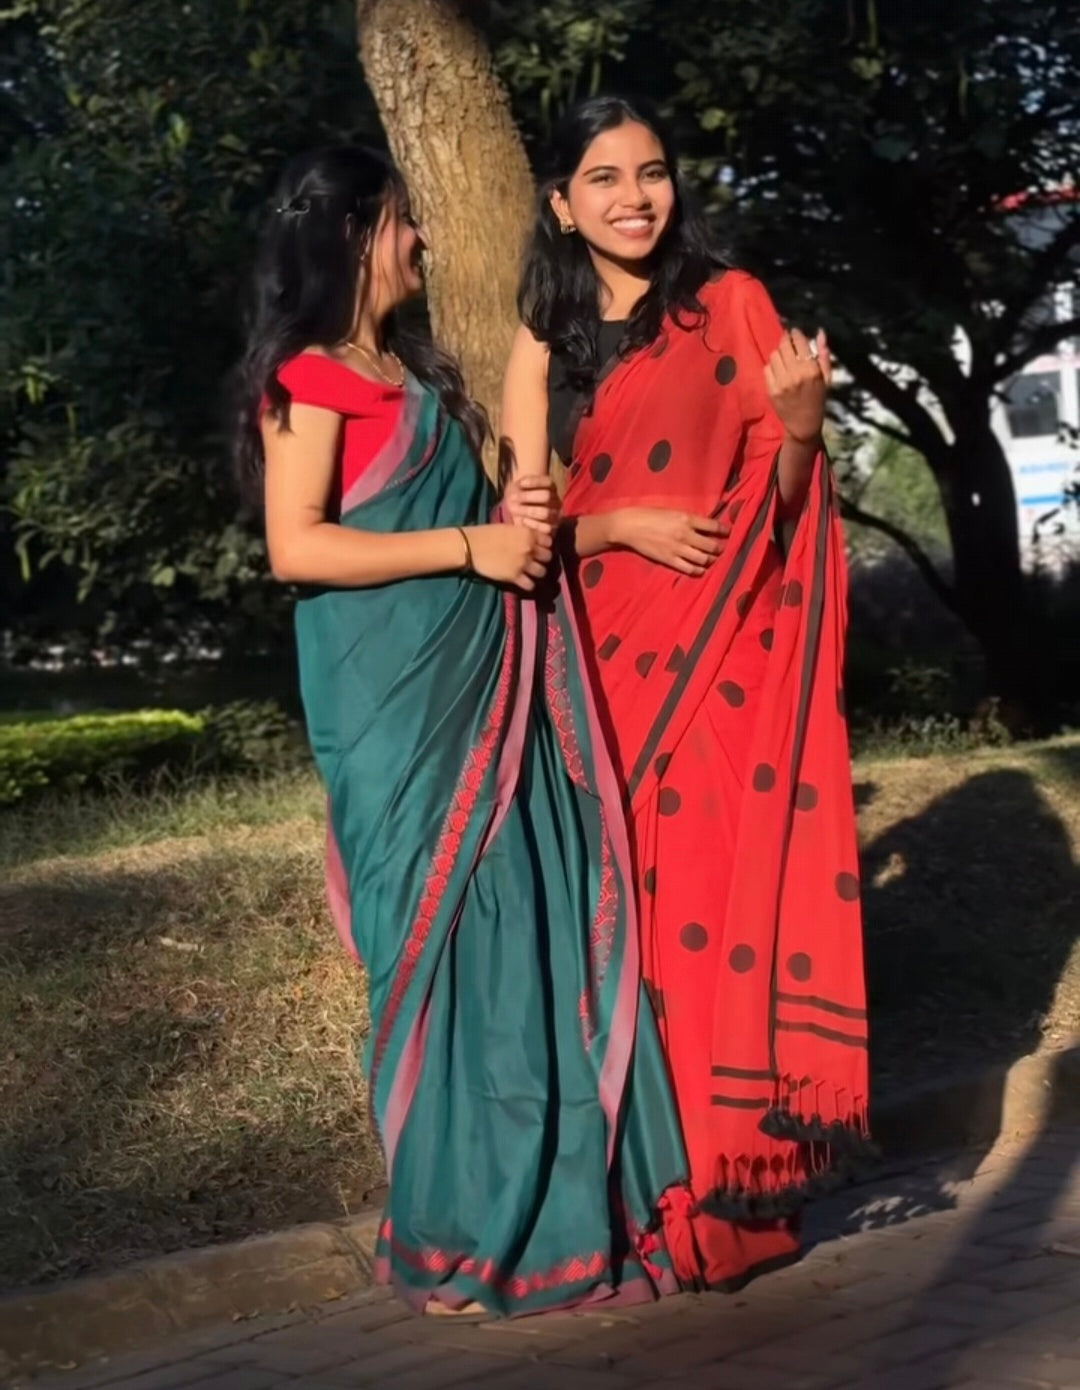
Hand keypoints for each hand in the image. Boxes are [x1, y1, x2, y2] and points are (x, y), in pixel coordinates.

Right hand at [465, 523, 552, 591]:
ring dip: (537, 572)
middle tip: (535, 560)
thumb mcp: (508, 527)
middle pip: (548, 557)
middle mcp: (529, 549)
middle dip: (543, 559)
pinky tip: (524, 582)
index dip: (544, 545)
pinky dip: (529, 585)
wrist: (471, 546)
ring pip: (542, 572)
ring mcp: (523, 564)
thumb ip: (522, 533)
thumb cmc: (486, 533)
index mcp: (528, 534)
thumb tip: (531, 538)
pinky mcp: (515, 577)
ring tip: (531, 572)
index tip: (539, 547)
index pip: (548, 541)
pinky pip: (530, 585)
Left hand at [503, 475, 559, 535]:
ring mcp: (556, 514)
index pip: (547, 482)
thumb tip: (514, 496)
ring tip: (514, 510)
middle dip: (527, 497)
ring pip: (545, 513)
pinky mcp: (552, 527)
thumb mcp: (516, 488)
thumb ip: (517, 490)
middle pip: (546, 496)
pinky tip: (522, 521)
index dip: (534, 482)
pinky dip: (532, 524)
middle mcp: (556, 499)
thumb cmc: (518, 496)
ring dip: (528, 511)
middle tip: (512, 499)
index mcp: (550, 487)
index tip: (520, 484)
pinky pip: (546, 528)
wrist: (521, 511)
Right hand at [613, 507, 726, 575]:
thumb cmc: (649, 514)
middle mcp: (685, 534)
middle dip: (719, 548)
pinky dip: (698, 570)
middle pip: (711, 545)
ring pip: (703, 559)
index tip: (728, 533)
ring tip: (711, 559)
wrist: (629, 526)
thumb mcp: (672, 511)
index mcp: (687, 519)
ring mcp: (678, 548)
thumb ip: (688, 518)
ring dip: (710, 560)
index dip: (724, 531)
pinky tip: (701, 569)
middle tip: (720, 549)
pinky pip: (689, 568)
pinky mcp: (669, 560)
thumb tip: (702, 525)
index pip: (714, 526)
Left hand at [765, 327, 832, 445]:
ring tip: (784, 357)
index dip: (796, 333)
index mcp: (811, 370)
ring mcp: (781, 383)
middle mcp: (795, 374)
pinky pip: (767, 368)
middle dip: (786, 340)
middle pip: (784, 346)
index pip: (799, 342)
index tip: (794, 332)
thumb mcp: (827, 378)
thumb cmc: (818, 399)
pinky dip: (772, 366)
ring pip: (774, 356)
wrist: (804, 424)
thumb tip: (820, 332)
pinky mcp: (771, 390)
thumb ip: (824, 354)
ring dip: (779, 353)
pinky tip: (779, 370)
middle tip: (788, 340)